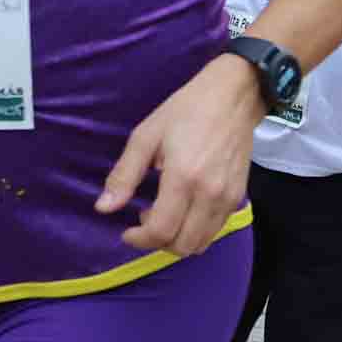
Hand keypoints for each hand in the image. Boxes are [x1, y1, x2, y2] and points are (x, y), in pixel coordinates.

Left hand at [97, 55, 257, 255]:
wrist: (233, 96)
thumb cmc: (186, 111)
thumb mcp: (145, 137)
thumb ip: (124, 175)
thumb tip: (103, 207)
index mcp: (184, 178)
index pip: (161, 230)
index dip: (139, 239)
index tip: (127, 231)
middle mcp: (209, 194)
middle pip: (182, 245)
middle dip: (157, 242)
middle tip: (144, 220)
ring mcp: (228, 198)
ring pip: (201, 243)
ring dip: (177, 240)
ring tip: (164, 215)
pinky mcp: (238, 196)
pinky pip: (215, 230)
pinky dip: (195, 231)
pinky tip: (184, 209)